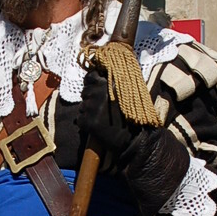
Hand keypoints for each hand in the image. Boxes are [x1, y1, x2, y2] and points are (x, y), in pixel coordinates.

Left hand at [79, 69, 188, 213]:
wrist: (136, 140)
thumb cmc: (136, 117)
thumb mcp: (131, 94)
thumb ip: (117, 84)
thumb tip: (103, 76)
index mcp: (110, 83)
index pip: (90, 77)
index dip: (92, 83)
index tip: (96, 89)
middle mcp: (100, 93)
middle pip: (85, 91)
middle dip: (91, 99)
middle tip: (102, 109)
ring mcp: (92, 107)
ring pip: (82, 106)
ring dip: (88, 112)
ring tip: (102, 119)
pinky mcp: (87, 121)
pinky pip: (80, 119)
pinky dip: (86, 124)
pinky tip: (98, 127)